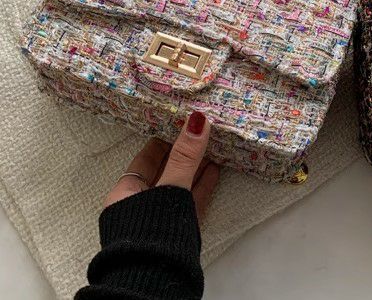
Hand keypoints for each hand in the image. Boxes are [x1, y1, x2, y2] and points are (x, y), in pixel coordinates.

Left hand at [104, 111, 219, 220]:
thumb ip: (185, 156)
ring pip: (181, 184)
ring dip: (197, 165)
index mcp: (126, 192)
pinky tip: (216, 169)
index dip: (165, 137)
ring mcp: (161, 216)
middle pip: (166, 169)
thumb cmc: (153, 229)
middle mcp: (142, 203)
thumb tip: (198, 119)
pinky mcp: (180, 227)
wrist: (157, 279)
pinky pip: (192, 199)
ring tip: (215, 144)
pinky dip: (204, 184)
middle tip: (203, 129)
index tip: (183, 120)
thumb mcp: (170, 187)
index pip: (147, 157)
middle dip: (185, 150)